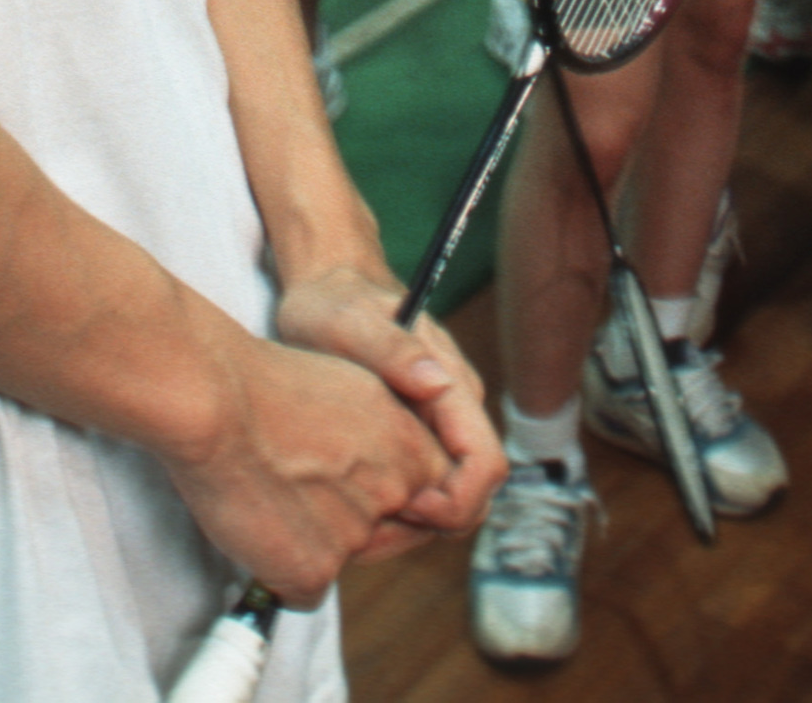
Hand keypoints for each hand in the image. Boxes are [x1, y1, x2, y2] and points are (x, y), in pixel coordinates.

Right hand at [158, 327, 456, 602]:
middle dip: (355, 523)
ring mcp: (356, 535)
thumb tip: (398, 461)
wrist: (214, 402)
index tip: (371, 495)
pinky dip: (280, 571)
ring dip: (313, 540)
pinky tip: (259, 526)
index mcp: (410, 446)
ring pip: (343, 558)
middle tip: (303, 487)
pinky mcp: (314, 570)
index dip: (402, 501)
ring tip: (272, 490)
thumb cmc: (269, 383)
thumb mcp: (353, 385)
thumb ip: (387, 431)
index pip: (438, 500)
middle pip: (390, 534)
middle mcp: (395, 493)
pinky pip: (305, 591)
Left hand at [269, 265, 502, 545]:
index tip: (404, 506)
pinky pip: (421, 488)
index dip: (456, 501)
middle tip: (367, 521)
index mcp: (451, 386)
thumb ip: (393, 349)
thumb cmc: (334, 304)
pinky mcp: (414, 437)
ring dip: (411, 521)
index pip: (485, 464)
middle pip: (472, 494)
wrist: (326, 290)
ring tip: (352, 516)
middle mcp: (454, 412)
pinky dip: (395, 508)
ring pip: (446, 498)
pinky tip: (349, 503)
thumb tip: (436, 382)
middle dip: (431, 521)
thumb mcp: (350, 322)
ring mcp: (436, 426)